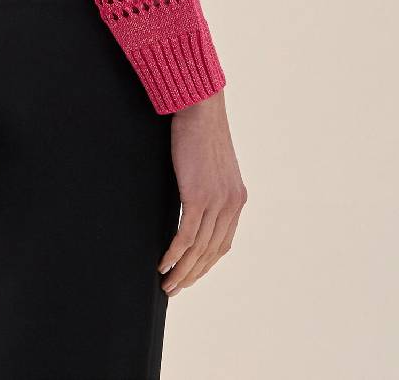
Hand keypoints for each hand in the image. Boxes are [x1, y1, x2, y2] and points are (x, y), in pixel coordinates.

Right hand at [157, 89, 246, 296]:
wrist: (201, 107)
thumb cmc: (200, 130)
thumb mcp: (211, 164)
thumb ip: (209, 185)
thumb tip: (195, 200)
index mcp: (236, 199)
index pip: (222, 243)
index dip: (205, 264)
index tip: (189, 276)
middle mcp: (231, 204)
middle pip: (211, 252)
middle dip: (192, 275)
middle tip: (174, 289)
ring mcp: (216, 201)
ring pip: (198, 249)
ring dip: (181, 271)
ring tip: (166, 284)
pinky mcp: (199, 196)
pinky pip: (186, 235)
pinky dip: (174, 253)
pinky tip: (162, 264)